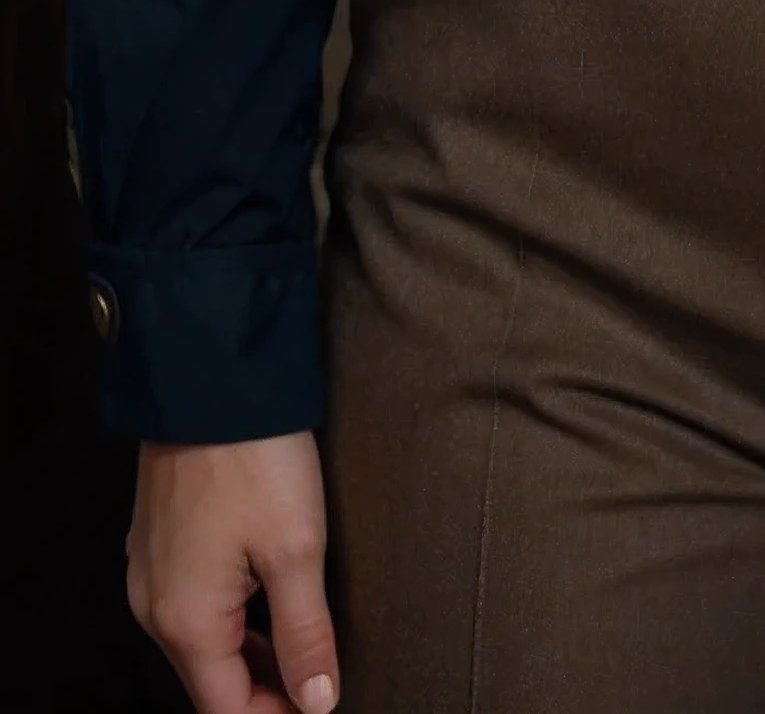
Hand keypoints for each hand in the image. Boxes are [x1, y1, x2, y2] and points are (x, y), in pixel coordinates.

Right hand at [128, 433, 338, 713]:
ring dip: (248, 654)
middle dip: (264, 689)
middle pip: (210, 681)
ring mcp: (150, 571)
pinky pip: (190, 603)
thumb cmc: (255, 458)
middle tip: (319, 676)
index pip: (228, 709)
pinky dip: (229, 617)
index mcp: (186, 622)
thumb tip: (317, 700)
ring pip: (200, 642)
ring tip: (303, 643)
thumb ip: (305, 634)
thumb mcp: (297, 549)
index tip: (322, 701)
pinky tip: (267, 599)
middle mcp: (155, 607)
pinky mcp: (157, 541)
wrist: (209, 376)